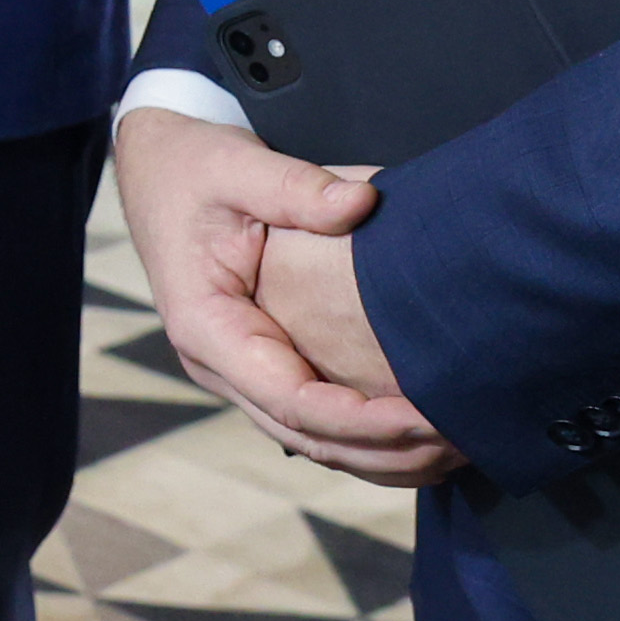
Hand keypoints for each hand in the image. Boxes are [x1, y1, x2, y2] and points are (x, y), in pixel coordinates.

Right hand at [112, 108, 461, 486]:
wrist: (157, 168)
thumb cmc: (192, 168)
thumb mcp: (238, 166)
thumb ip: (297, 187)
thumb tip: (363, 202)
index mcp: (206, 327)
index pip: (290, 400)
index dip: (362, 421)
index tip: (426, 417)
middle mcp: (217, 364)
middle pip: (306, 436)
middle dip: (384, 451)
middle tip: (461, 442)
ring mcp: (237, 370)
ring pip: (311, 439)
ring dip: (379, 454)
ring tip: (453, 448)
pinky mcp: (260, 362)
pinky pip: (313, 417)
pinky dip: (363, 435)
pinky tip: (416, 434)